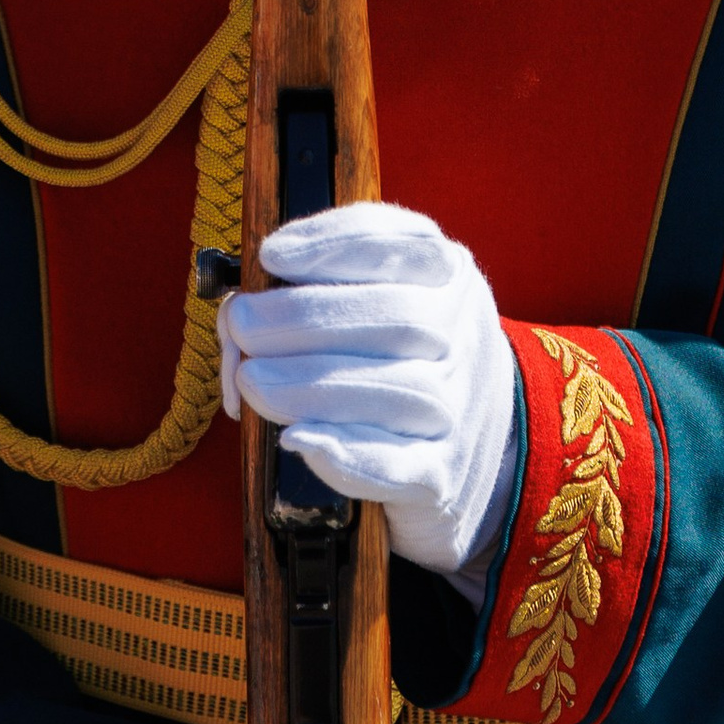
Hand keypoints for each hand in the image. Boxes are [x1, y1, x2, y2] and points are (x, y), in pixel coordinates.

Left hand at [217, 202, 518, 582]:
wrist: (482, 440)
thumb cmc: (406, 355)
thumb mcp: (389, 295)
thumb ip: (324, 282)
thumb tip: (242, 304)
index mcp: (448, 278)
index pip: (402, 247)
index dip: (333, 246)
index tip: (271, 255)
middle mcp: (464, 337)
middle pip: (398, 321)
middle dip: (305, 319)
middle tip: (241, 327)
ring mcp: (460, 409)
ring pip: (399, 392)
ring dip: (311, 385)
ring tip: (250, 381)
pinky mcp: (441, 476)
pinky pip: (400, 467)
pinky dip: (348, 456)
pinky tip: (298, 439)